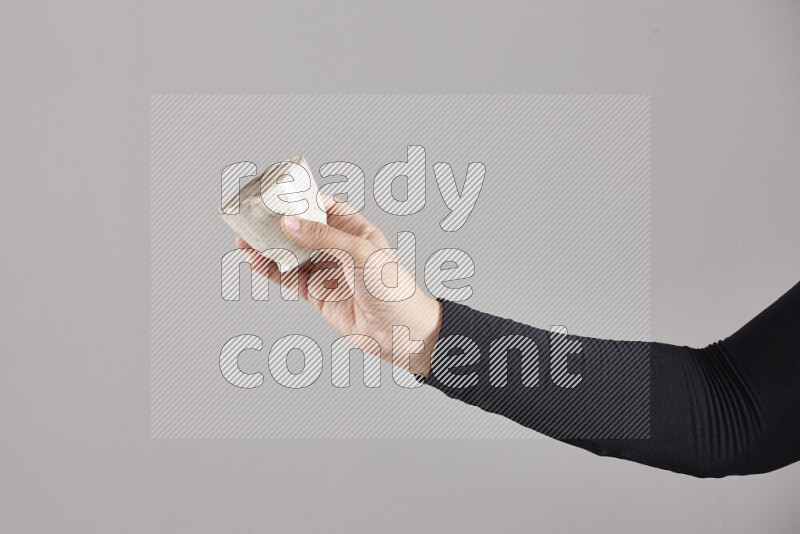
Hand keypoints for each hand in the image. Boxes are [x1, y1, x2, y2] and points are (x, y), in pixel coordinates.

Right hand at [236, 196, 441, 376]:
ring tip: (246, 241)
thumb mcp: (359, 254)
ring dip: (269, 248)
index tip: (277, 196)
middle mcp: (340, 249)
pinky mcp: (318, 295)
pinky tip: (256, 263)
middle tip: (252, 219)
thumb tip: (288, 223)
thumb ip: (322, 237)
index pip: (325, 206)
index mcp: (356, 230)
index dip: (302, 201)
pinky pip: (290, 278)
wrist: (401, 332)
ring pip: (292, 255)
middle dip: (277, 225)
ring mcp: (328, 272)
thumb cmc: (393, 289)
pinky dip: (272, 271)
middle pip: (302, 230)